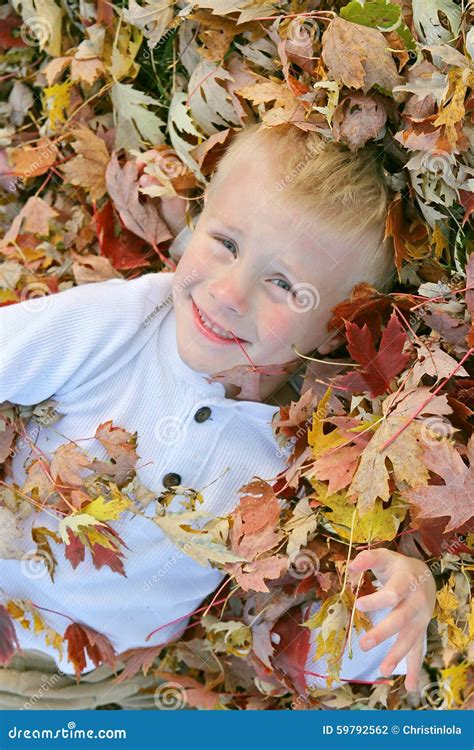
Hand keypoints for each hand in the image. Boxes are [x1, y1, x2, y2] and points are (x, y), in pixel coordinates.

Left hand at [348, 548, 435, 691]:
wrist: (425, 576)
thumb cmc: (397, 567)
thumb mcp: (384, 557)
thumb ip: (367, 559)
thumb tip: (350, 567)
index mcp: (406, 582)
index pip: (392, 594)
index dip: (377, 600)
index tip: (359, 605)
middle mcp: (416, 602)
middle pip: (400, 620)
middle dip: (383, 633)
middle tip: (364, 644)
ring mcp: (420, 619)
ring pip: (410, 639)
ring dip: (397, 655)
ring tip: (383, 670)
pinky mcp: (420, 631)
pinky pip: (418, 651)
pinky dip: (415, 670)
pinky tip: (411, 688)